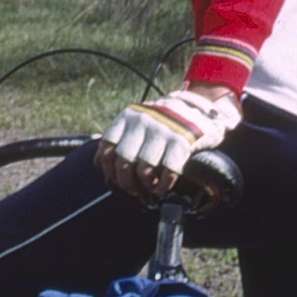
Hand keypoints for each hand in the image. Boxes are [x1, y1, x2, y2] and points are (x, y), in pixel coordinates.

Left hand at [96, 85, 240, 201]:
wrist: (198, 107)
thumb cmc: (162, 120)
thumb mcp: (137, 121)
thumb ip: (119, 137)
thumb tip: (98, 162)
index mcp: (128, 117)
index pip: (107, 145)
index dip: (107, 167)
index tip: (112, 178)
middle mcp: (143, 122)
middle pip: (124, 159)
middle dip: (125, 179)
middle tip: (131, 188)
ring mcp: (162, 131)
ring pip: (144, 167)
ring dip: (145, 183)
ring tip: (148, 187)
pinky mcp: (182, 142)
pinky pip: (168, 170)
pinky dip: (164, 183)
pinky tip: (163, 187)